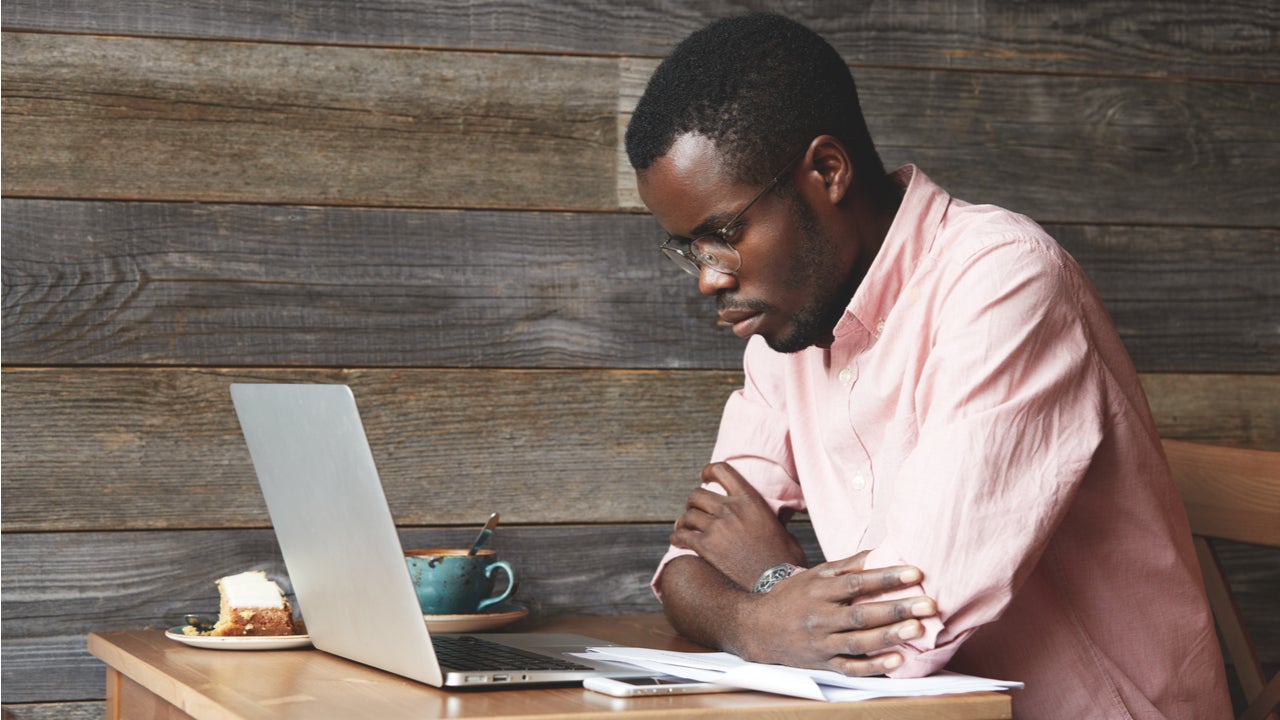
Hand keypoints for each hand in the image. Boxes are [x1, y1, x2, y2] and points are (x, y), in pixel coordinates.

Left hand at [671, 462, 805, 587]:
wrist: (777, 581)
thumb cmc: (785, 557)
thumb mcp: (782, 527)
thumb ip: (773, 516)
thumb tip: (780, 513)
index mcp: (750, 499)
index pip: (721, 470)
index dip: (708, 471)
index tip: (704, 478)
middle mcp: (731, 509)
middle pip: (697, 494)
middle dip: (693, 502)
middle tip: (695, 510)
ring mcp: (717, 527)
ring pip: (687, 515)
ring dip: (684, 521)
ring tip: (684, 527)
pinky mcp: (707, 547)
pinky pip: (682, 535)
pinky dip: (677, 537)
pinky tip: (679, 541)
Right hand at [735, 552, 936, 674]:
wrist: (757, 628)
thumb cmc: (792, 598)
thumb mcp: (815, 574)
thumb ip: (848, 565)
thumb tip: (881, 550)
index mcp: (819, 590)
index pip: (856, 583)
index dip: (886, 577)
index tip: (915, 572)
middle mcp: (820, 617)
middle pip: (861, 613)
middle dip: (896, 608)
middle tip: (928, 604)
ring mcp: (821, 643)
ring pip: (858, 642)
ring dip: (889, 636)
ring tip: (917, 629)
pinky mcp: (823, 663)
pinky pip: (851, 667)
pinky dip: (873, 665)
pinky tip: (897, 659)